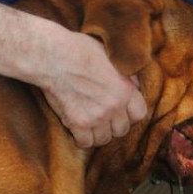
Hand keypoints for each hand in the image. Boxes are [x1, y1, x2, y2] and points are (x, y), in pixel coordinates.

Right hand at [40, 31, 146, 147]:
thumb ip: (126, 76)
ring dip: (98, 133)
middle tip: (103, 116)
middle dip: (113, 124)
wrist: (53, 57)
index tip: (120, 110)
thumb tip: (135, 87)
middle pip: (122, 130)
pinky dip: (82, 138)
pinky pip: (86, 143)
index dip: (129, 114)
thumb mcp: (112, 57)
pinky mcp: (77, 123)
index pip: (139, 115)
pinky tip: (78, 128)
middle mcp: (114, 106)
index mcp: (125, 89)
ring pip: (104, 139)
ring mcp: (96, 116)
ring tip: (91, 123)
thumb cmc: (80, 51)